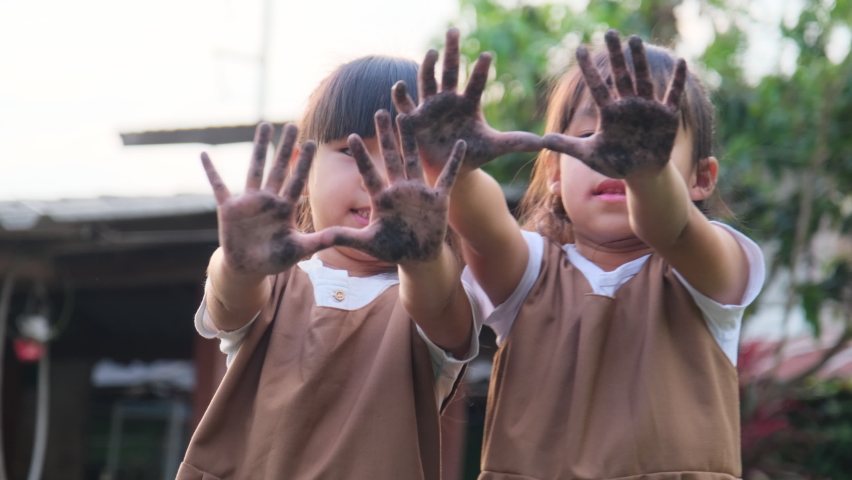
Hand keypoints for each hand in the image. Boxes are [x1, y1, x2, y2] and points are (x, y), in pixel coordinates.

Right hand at [202, 123, 333, 276]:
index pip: (297, 180)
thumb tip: (342, 235)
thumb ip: (319, 241)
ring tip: (264, 126)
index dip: (304, 163)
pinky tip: (205, 155)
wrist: (249, 268)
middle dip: (285, 148)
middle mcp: (268, 199)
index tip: (312, 142)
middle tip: (292, 125)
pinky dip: (211, 171)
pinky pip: (218, 186)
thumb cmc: (275, 258)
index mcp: (285, 208)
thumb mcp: (299, 249)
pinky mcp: (228, 208)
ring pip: (255, 169)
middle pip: (278, 168)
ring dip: (258, 148)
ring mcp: (248, 202)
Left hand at [330, 110, 464, 263]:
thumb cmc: (391, 249)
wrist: (417, 257)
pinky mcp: (438, 199)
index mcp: (381, 198)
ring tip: (407, 117)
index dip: (361, 156)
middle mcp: (399, 190)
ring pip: (414, 160)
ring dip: (411, 140)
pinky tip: (459, 144)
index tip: (352, 136)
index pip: (368, 173)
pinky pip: (447, 177)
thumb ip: (343, 237)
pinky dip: (454, 162)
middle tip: (380, 112)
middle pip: (391, 157)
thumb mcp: (366, 243)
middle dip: (385, 136)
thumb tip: (317, 239)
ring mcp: (419, 192)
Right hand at [392, 28, 540, 173]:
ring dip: (428, 67)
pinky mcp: (414, 119)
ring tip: (432, 53)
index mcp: (469, 103)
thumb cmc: (473, 154)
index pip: (476, 82)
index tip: (487, 55)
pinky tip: (399, 84)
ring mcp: (430, 107)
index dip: (480, 70)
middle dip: (452, 51)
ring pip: (428, 81)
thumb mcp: (495, 148)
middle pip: (450, 71)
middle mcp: (449, 99)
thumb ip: (517, 141)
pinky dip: (400, 95)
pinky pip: (406, 104)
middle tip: (454, 31)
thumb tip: (544, 142)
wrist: (450, 168)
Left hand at [543, 30, 686, 178]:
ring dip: (640, 61)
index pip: (597, 86)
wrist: (641, 173)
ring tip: (634, 39)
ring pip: (642, 80)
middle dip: (616, 55)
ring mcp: (648, 108)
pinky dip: (677, 81)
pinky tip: (681, 62)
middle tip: (610, 32)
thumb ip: (567, 146)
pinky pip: (673, 95)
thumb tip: (542, 140)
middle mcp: (628, 105)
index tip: (579, 49)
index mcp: (609, 112)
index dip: (588, 68)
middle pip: (621, 75)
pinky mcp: (667, 116)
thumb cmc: (614, 162)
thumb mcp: (589, 155)